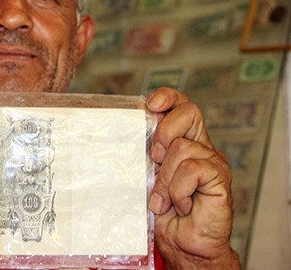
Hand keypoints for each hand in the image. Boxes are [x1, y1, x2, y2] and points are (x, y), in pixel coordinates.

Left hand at [146, 87, 240, 269]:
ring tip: (165, 199)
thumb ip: (143, 155)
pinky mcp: (220, 177)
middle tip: (154, 158)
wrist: (184, 246)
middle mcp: (200, 146)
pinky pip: (193, 169)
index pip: (180, 105)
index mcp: (183, 141)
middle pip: (189, 111)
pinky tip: (181, 205)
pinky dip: (179, 190)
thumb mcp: (146, 177)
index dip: (168, 97)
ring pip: (183, 147)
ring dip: (165, 177)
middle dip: (164, 130)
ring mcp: (212, 161)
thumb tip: (123, 133)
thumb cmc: (164, 214)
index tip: (150, 105)